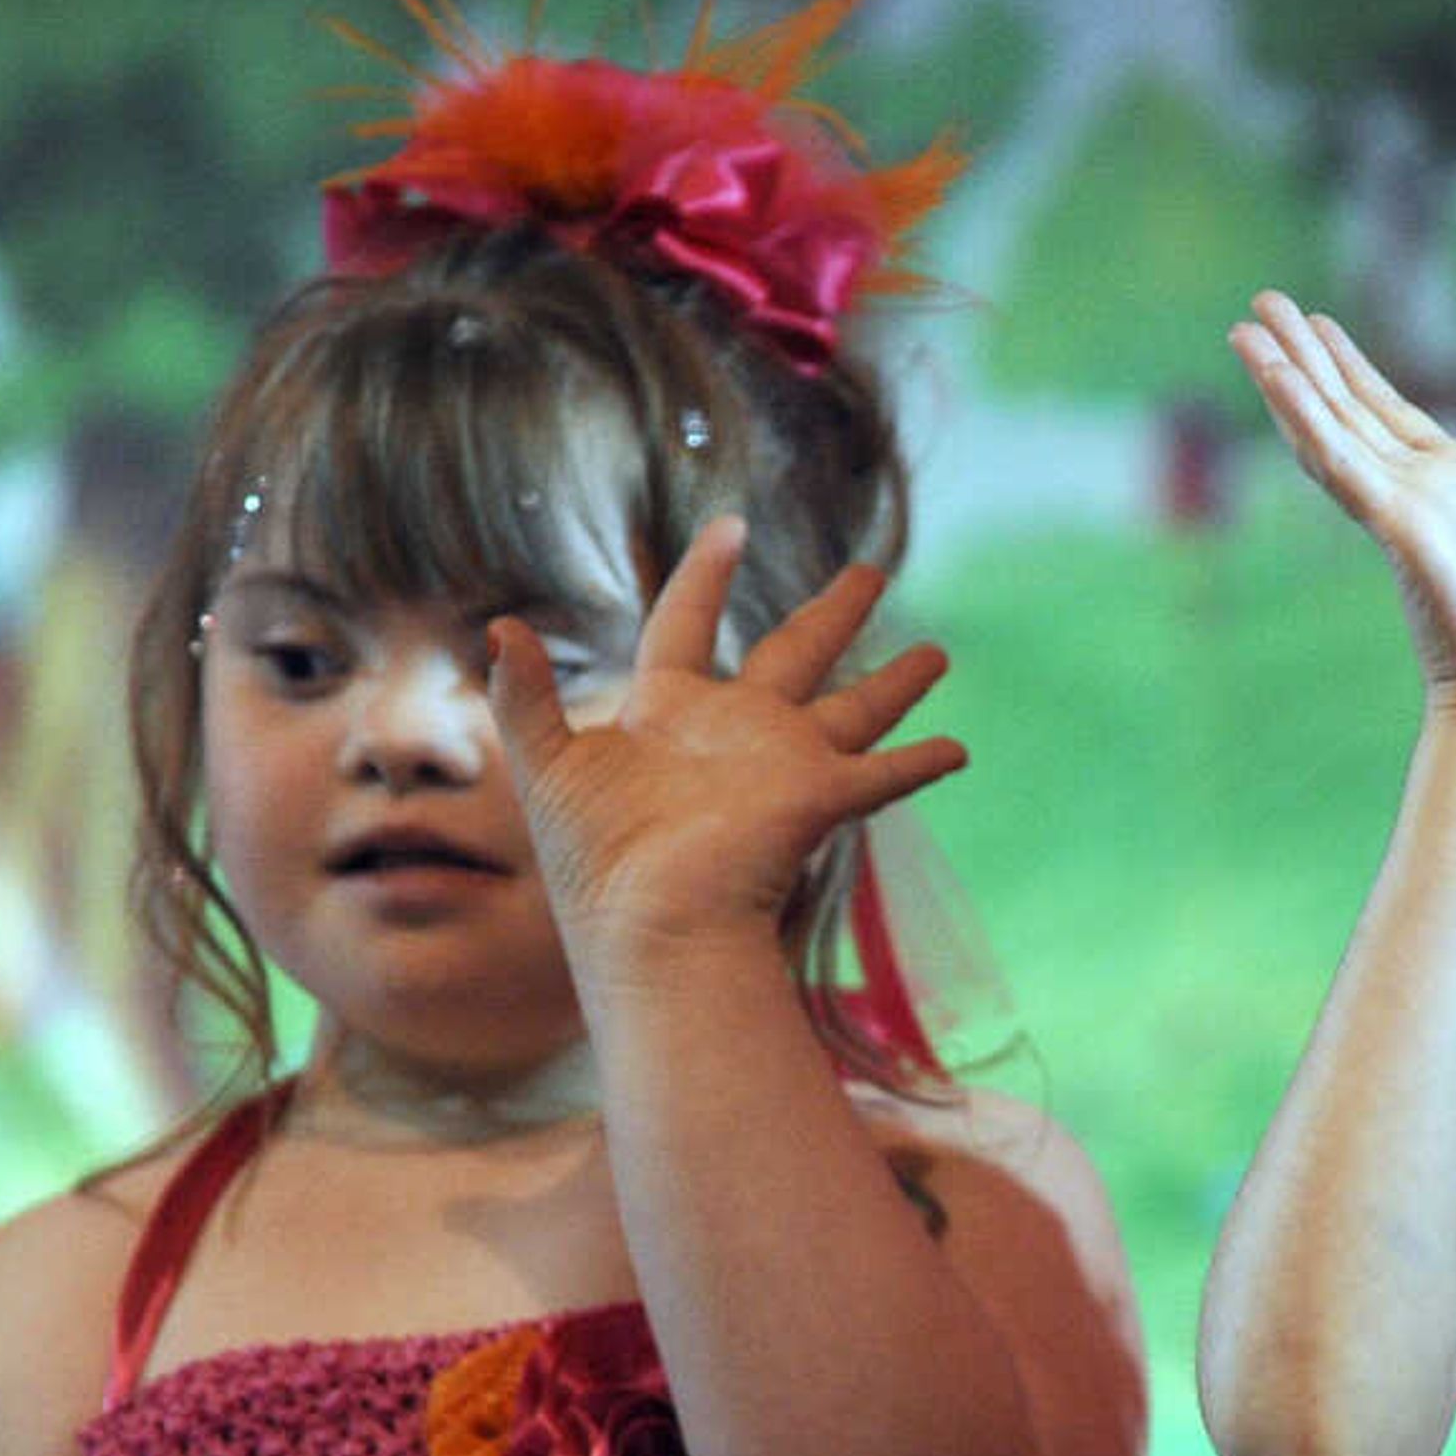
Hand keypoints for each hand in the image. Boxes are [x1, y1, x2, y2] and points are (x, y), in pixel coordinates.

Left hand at [487, 516, 963, 970]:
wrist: (649, 928)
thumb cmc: (594, 864)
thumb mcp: (546, 768)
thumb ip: (523, 695)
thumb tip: (498, 627)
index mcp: (668, 713)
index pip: (688, 622)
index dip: (707, 574)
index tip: (732, 527)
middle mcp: (735, 731)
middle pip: (796, 654)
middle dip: (835, 614)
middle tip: (871, 573)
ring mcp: (782, 766)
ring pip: (854, 707)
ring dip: (896, 682)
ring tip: (938, 653)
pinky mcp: (816, 800)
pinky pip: (881, 775)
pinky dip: (920, 763)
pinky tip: (957, 750)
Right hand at [1230, 293, 1455, 739]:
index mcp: (1449, 481)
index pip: (1387, 412)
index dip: (1350, 366)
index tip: (1315, 322)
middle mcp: (1414, 489)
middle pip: (1346, 409)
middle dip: (1303, 356)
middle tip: (1259, 304)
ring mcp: (1399, 508)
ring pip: (1332, 429)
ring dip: (1288, 380)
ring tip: (1246, 331)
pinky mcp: (1398, 528)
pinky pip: (1345, 465)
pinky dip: (1310, 422)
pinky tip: (1280, 384)